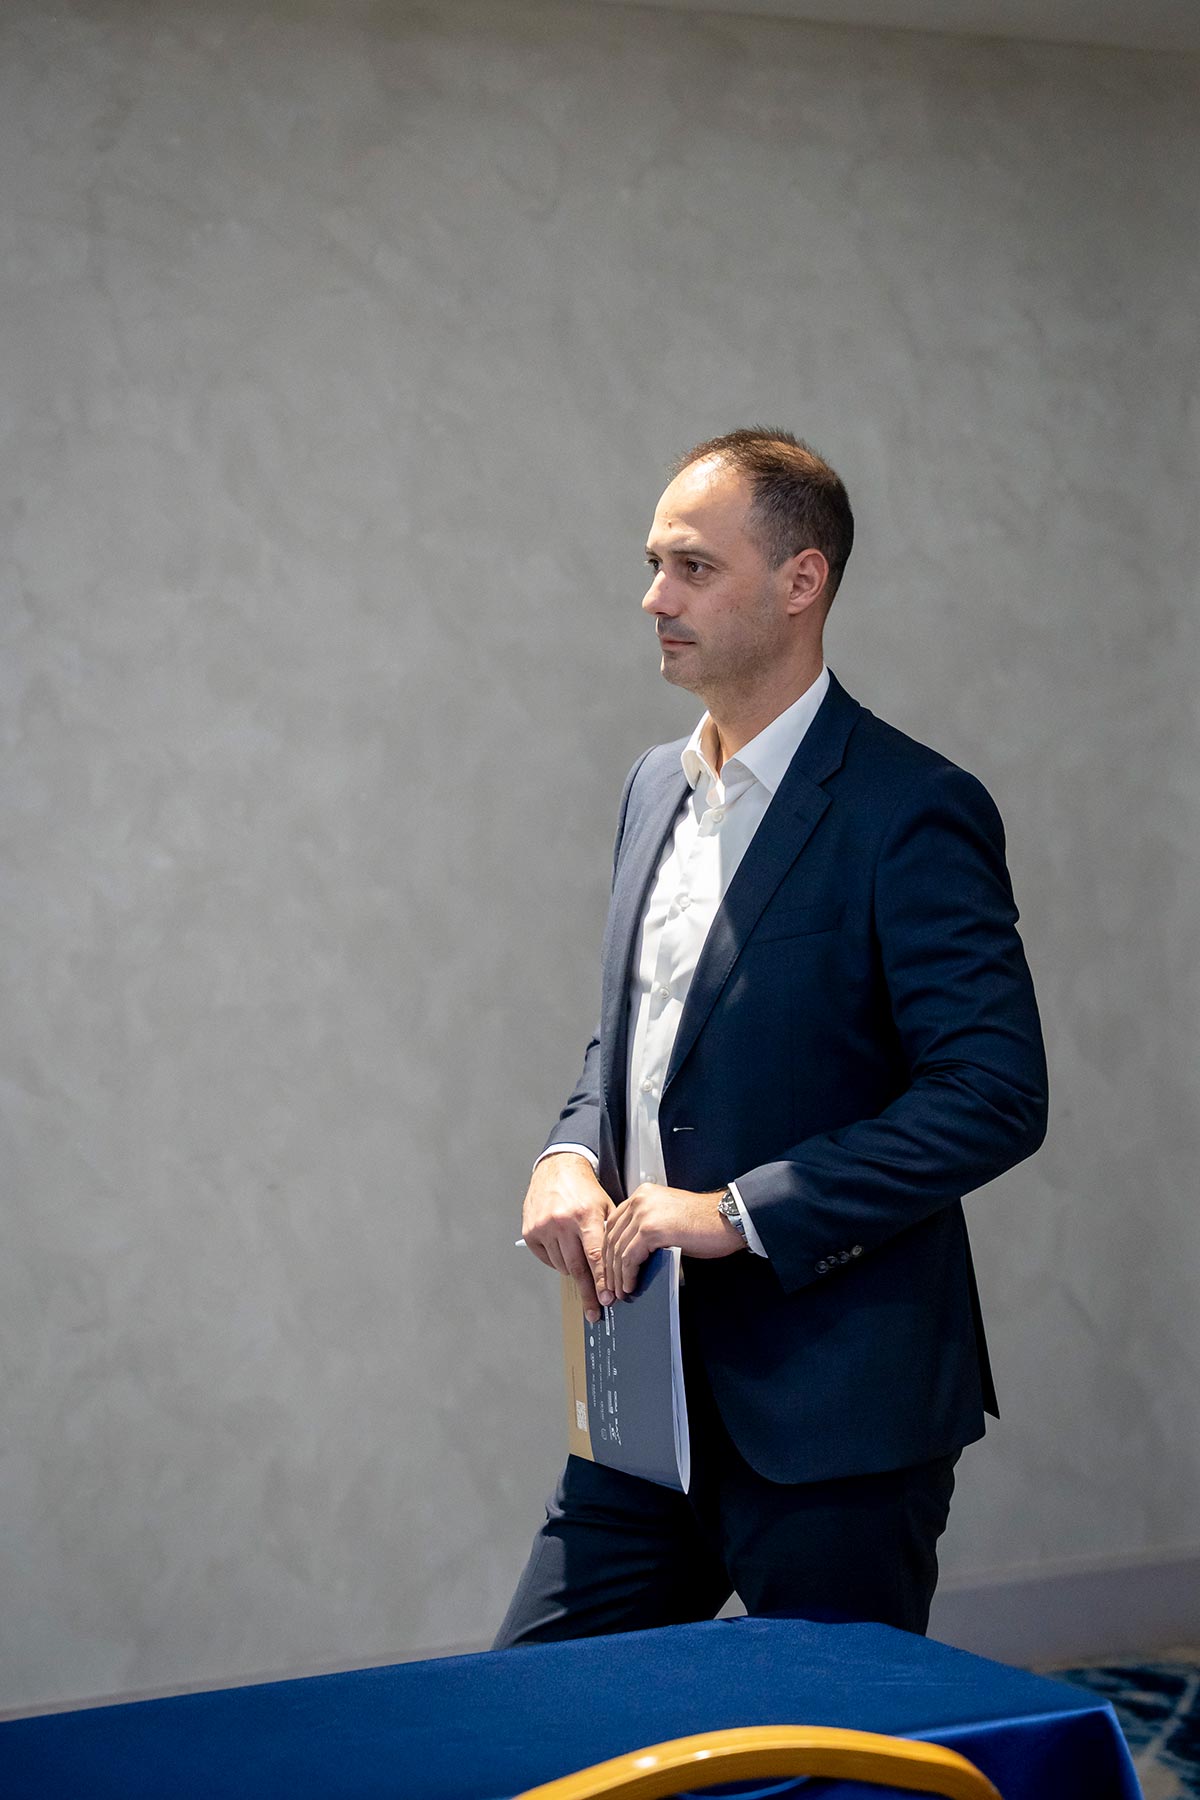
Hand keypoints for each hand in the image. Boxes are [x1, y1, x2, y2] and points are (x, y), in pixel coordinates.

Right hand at [521, 1153, 615, 1323]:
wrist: (557, 1169)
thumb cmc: (585, 1189)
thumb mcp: (605, 1206)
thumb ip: (609, 1234)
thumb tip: (618, 1267)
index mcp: (586, 1215)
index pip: (595, 1256)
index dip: (601, 1281)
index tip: (606, 1300)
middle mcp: (563, 1221)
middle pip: (577, 1267)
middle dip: (588, 1292)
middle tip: (595, 1311)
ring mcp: (544, 1227)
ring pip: (561, 1265)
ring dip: (573, 1270)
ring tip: (580, 1261)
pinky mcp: (530, 1232)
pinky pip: (546, 1259)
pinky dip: (556, 1260)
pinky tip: (563, 1248)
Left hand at [603, 1183, 745, 1300]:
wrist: (728, 1219)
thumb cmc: (706, 1221)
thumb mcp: (669, 1218)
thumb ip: (648, 1226)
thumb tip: (631, 1252)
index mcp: (644, 1194)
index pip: (614, 1224)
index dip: (609, 1249)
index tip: (609, 1267)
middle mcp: (641, 1200)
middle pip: (612, 1237)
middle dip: (609, 1266)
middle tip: (611, 1285)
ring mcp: (645, 1213)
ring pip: (618, 1250)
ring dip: (617, 1275)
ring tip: (620, 1290)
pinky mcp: (651, 1230)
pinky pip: (630, 1258)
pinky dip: (628, 1275)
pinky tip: (631, 1284)